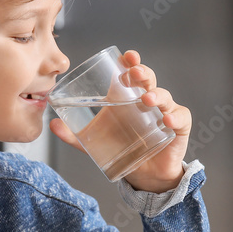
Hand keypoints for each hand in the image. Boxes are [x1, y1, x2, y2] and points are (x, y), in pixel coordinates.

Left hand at [50, 50, 190, 192]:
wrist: (144, 175)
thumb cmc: (123, 149)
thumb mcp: (95, 142)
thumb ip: (74, 135)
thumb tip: (52, 125)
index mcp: (127, 97)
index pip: (130, 72)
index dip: (129, 61)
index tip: (124, 56)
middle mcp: (147, 100)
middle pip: (147, 79)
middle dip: (142, 72)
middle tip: (134, 72)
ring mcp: (165, 111)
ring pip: (163, 96)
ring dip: (156, 94)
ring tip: (146, 99)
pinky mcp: (178, 126)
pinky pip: (179, 118)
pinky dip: (174, 117)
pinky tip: (166, 120)